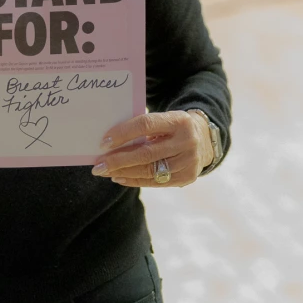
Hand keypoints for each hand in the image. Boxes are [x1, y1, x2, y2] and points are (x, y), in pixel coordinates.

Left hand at [91, 111, 212, 188]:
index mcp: (178, 120)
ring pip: (149, 170)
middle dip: (118, 160)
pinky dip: (134, 180)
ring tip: (105, 171)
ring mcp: (188, 162)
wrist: (205, 139)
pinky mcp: (186, 177)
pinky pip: (155, 182)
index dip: (123, 133)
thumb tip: (111, 142)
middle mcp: (186, 141)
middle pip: (146, 153)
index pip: (146, 124)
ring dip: (123, 172)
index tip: (103, 142)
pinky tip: (119, 177)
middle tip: (98, 165)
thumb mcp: (164, 120)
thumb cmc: (174, 127)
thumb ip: (144, 128)